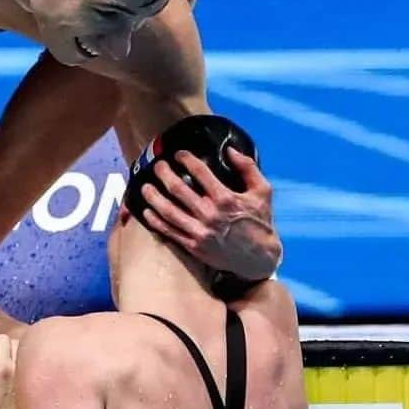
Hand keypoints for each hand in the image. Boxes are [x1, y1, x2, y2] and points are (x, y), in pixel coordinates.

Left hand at [141, 147, 281, 280]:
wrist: (259, 259)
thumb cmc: (260, 222)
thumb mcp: (262, 192)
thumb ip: (248, 167)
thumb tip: (229, 149)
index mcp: (226, 198)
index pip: (199, 172)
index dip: (186, 159)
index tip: (178, 154)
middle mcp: (210, 214)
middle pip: (178, 189)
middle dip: (164, 174)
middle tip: (158, 166)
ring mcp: (200, 232)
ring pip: (168, 211)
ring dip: (153, 197)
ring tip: (145, 187)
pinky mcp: (194, 246)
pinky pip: (169, 231)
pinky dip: (155, 221)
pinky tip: (147, 212)